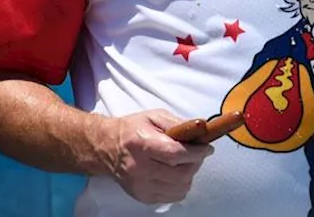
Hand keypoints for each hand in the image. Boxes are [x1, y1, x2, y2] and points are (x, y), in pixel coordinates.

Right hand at [96, 110, 213, 204]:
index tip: (207, 148)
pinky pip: (174, 196)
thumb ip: (177, 123)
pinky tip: (174, 174)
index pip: (175, 153)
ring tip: (183, 164)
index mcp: (141, 143)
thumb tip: (201, 129)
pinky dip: (180, 185)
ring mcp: (140, 185)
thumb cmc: (132, 130)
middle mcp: (139, 167)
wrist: (107, 148)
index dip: (196, 152)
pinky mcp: (143, 196)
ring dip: (189, 175)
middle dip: (195, 163)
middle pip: (181, 173)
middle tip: (196, 154)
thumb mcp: (153, 117)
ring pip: (181, 187)